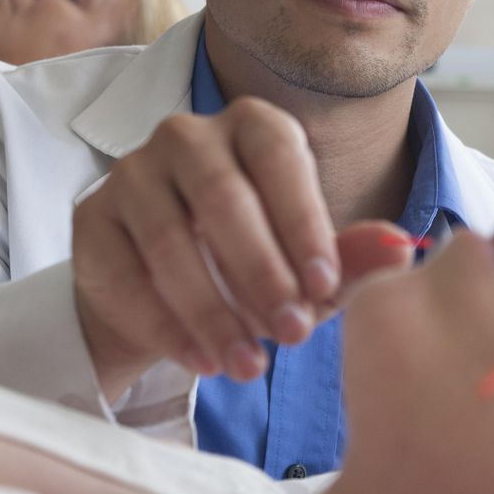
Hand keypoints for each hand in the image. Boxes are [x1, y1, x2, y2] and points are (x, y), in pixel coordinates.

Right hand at [71, 96, 413, 399]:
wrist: (164, 290)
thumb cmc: (252, 264)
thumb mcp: (305, 262)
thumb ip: (349, 257)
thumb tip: (403, 249)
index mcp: (252, 127)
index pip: (278, 156)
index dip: (302, 221)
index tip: (324, 289)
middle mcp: (187, 136)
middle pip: (221, 195)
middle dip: (261, 272)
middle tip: (292, 335)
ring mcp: (131, 173)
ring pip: (168, 239)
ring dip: (213, 309)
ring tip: (248, 366)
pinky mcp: (91, 219)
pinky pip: (125, 273)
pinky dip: (165, 324)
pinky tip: (200, 361)